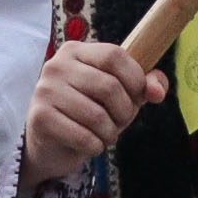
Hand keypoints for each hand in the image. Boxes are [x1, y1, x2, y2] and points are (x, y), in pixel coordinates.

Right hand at [24, 39, 157, 190]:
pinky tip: (91, 145)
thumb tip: (157, 92)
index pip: (114, 55)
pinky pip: (82, 136)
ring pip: (97, 115)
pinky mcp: (40, 117)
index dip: (135, 78)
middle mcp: (56, 65)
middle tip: (121, 122)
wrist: (50, 143)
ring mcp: (45, 90)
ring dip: (110, 133)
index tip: (137, 96)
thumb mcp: (120, 94)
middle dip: (125, 111)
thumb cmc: (89, 112)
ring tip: (106, 135)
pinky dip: (95, 146)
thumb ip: (144, 85)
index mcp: (76, 51)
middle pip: (109, 86)